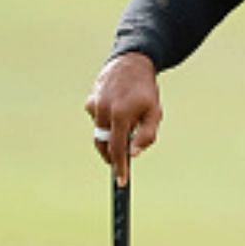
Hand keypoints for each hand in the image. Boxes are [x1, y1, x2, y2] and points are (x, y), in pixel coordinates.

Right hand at [84, 52, 161, 184]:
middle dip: (112, 156)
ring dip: (111, 135)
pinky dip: (106, 122)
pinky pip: (97, 120)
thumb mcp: (155, 113)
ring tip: (127, 122)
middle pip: (104, 145)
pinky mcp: (89, 102)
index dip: (119, 167)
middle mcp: (103, 111)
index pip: (117, 149)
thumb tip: (133, 155)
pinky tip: (117, 110)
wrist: (131, 63)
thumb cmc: (146, 91)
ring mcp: (94, 105)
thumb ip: (146, 136)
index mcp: (121, 115)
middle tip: (122, 161)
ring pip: (100, 133)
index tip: (121, 181)